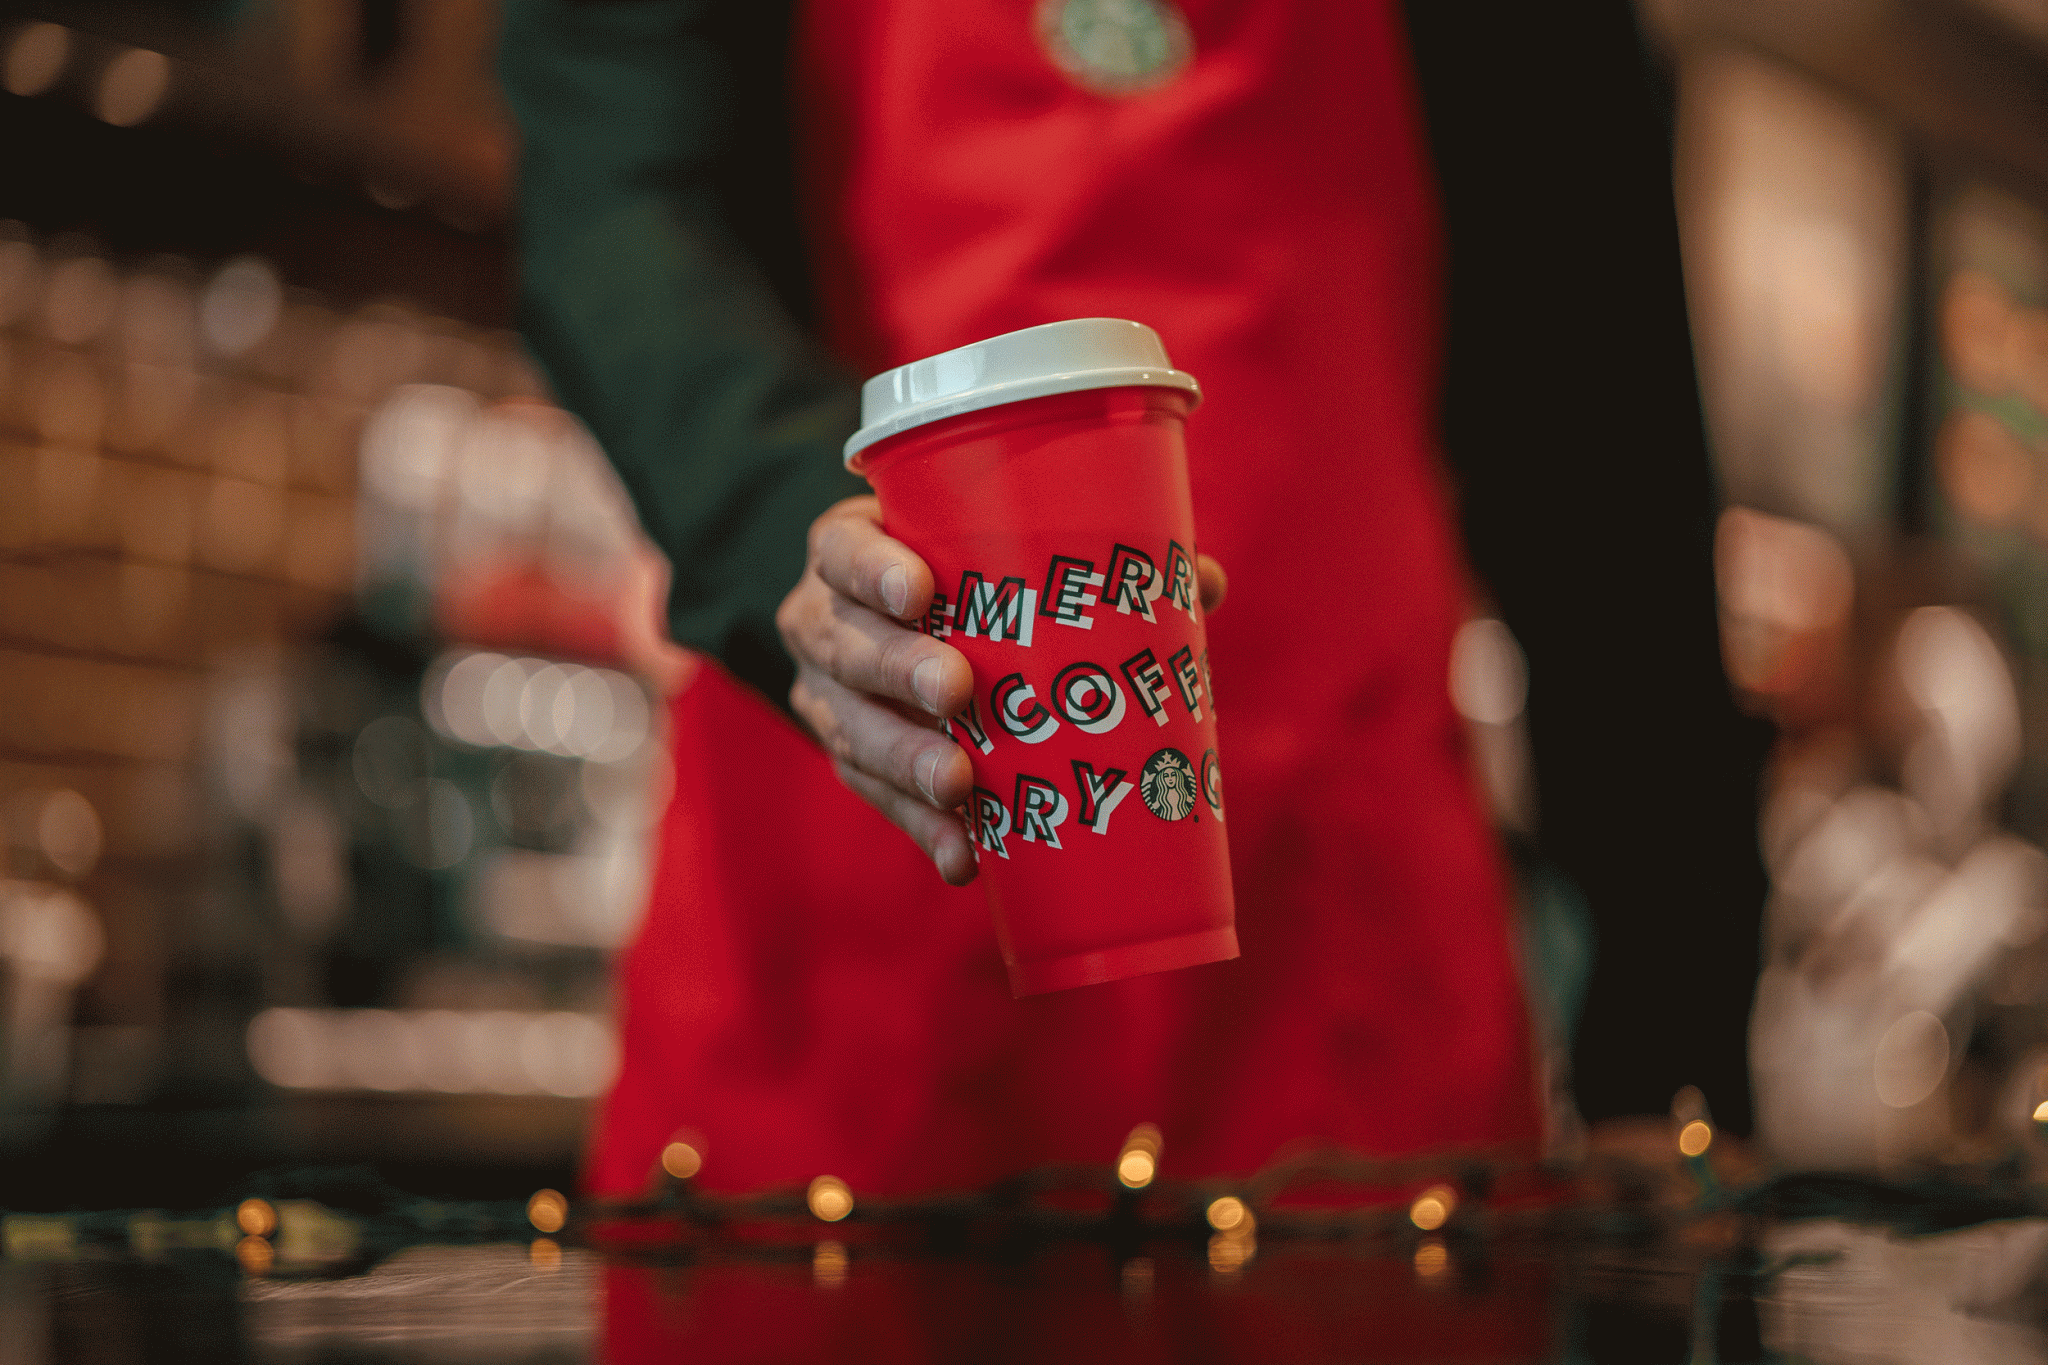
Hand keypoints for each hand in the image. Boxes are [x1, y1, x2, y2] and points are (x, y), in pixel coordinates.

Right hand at [777, 495, 1225, 885]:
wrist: (882, 627)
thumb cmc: (959, 577)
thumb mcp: (994, 551)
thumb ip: (1090, 562)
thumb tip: (1202, 581)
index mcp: (851, 553)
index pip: (841, 551)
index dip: (871, 570)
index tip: (920, 590)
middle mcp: (823, 623)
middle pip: (845, 646)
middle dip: (898, 669)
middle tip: (956, 690)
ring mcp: (828, 698)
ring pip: (852, 731)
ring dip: (907, 762)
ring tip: (960, 785)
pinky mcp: (850, 761)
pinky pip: (879, 799)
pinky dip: (923, 828)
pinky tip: (963, 855)